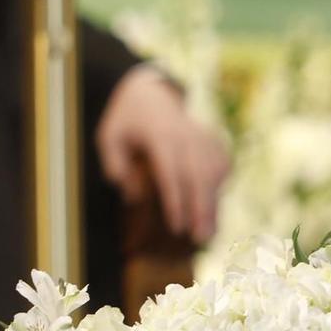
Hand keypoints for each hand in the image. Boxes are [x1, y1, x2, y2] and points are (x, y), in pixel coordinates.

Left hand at [94, 65, 229, 243]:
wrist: (148, 91)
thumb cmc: (125, 120)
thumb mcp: (109, 137)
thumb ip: (114, 164)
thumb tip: (131, 195)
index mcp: (159, 134)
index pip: (171, 172)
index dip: (176, 201)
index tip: (176, 227)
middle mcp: (185, 134)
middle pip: (199, 176)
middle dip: (201, 209)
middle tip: (201, 239)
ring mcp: (202, 135)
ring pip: (214, 173)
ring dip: (214, 203)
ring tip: (210, 233)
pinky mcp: (212, 138)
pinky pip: (222, 163)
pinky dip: (221, 185)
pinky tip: (215, 205)